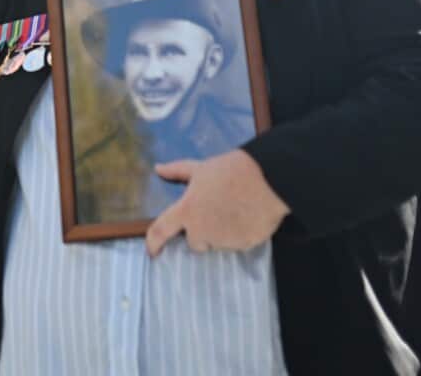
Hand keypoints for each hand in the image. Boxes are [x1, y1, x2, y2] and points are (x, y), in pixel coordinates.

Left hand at [145, 150, 289, 256]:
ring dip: (221, 233)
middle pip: (195, 242)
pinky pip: (238, 244)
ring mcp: (224, 241)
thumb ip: (177, 171)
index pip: (161, 231)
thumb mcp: (200, 168)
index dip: (153, 243)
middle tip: (214, 213)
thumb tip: (158, 168)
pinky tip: (248, 217)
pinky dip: (240, 235)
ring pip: (218, 243)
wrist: (269, 179)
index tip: (152, 251)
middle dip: (201, 233)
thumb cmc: (231, 170)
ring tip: (235, 210)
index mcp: (187, 211)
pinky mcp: (244, 246)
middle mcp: (202, 231)